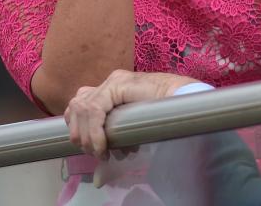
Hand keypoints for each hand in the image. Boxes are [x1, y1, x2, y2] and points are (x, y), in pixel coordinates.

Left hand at [64, 69, 195, 157]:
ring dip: (86, 134)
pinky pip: (95, 108)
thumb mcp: (132, 133)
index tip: (88, 148)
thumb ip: (116, 145)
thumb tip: (97, 179)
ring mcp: (114, 81)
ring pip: (83, 106)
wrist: (183, 101)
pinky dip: (95, 131)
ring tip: (99, 152)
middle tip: (93, 153)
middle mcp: (110, 82)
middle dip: (79, 131)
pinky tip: (103, 146)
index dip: (77, 125)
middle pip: (78, 103)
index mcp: (111, 90)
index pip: (81, 102)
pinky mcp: (119, 84)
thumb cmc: (163, 118)